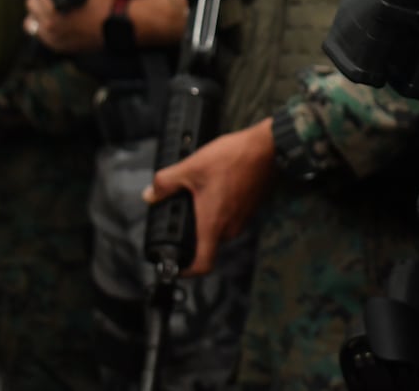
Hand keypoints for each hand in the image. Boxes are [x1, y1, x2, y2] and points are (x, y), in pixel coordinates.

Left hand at [24, 0, 113, 52]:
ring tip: (48, 11)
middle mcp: (50, 24)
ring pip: (30, 22)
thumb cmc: (104, 5)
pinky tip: (53, 23)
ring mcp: (53, 37)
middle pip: (30, 3)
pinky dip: (43, 28)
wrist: (117, 25)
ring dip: (38, 14)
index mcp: (55, 8)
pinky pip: (40, 35)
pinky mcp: (58, 46)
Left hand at [142, 118, 277, 274]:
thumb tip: (150, 195)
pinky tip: (217, 186)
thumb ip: (166, 183)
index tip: (174, 265)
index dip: (186, 271)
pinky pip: (231, 216)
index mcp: (213, 224)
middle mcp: (230, 228)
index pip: (202, 264)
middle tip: (181, 210)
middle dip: (192, 230)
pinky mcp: (251, 208)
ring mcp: (243, 219)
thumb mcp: (191, 167)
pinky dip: (221, 207)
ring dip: (208, 216)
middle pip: (207, 242)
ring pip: (219, 227)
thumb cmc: (232, 159)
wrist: (268, 147)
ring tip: (200, 192)